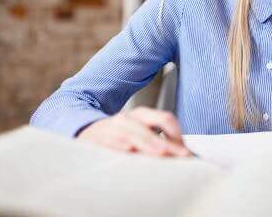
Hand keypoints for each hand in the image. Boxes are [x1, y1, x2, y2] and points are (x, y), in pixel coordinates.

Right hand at [76, 107, 193, 157]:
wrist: (85, 130)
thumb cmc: (118, 135)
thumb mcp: (139, 131)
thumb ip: (159, 140)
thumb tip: (184, 153)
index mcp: (141, 115)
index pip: (165, 119)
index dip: (177, 134)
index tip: (186, 150)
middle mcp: (128, 119)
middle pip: (151, 128)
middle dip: (167, 143)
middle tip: (181, 156)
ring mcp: (113, 128)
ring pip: (133, 134)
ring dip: (148, 143)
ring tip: (160, 152)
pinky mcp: (99, 139)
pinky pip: (111, 142)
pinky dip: (121, 145)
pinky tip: (130, 150)